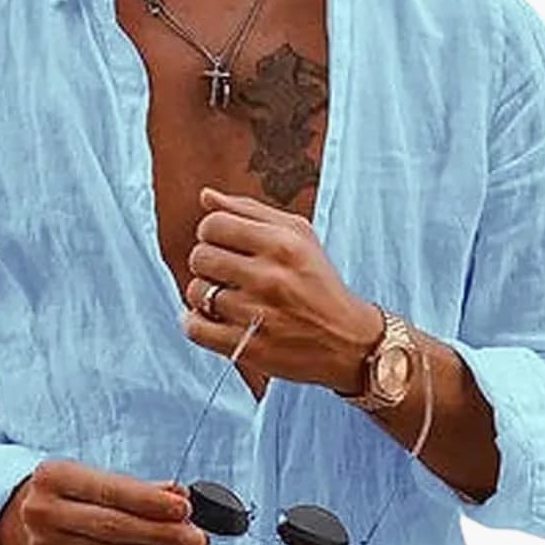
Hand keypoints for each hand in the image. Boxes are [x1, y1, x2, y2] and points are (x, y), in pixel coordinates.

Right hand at [0, 460, 208, 544]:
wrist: (16, 518)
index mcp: (53, 478)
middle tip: (198, 537)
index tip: (185, 507)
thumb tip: (179, 495)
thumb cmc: (66, 491)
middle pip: (114, 528)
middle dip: (163, 534)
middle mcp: (45, 514)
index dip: (149, 501)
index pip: (109, 491)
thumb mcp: (89, 475)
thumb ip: (134, 486)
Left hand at [181, 186, 383, 392]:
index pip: (213, 224)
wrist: (348, 340)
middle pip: (200, 257)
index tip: (224, 245)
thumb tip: (206, 196)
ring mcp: (258, 314)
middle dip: (207, 263)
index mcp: (282, 244)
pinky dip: (195, 322)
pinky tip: (212, 319)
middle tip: (226, 273)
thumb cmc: (318, 282)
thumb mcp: (298, 236)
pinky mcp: (249, 347)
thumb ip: (250, 211)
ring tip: (227, 298)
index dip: (211, 233)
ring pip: (197, 292)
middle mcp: (270, 277)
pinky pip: (195, 328)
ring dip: (205, 295)